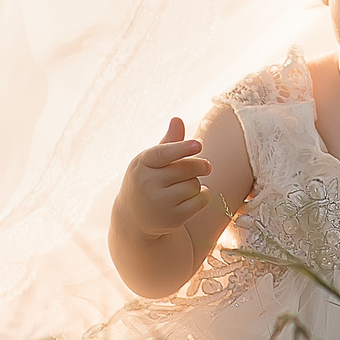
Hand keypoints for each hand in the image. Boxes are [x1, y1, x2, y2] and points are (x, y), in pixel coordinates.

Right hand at [115, 117, 213, 237]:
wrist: (133, 217)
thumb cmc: (147, 180)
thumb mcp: (151, 161)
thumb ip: (168, 143)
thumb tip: (177, 119)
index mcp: (141, 164)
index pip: (163, 153)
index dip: (182, 148)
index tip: (198, 145)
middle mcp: (147, 184)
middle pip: (186, 168)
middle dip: (199, 165)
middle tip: (205, 165)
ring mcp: (159, 203)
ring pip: (194, 185)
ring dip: (196, 183)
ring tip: (186, 185)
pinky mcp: (172, 219)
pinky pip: (201, 201)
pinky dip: (204, 196)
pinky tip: (195, 195)